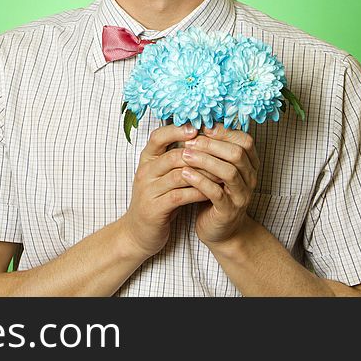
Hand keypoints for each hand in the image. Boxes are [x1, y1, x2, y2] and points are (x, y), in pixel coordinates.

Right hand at [119, 123, 209, 258]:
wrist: (138, 232)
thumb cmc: (157, 200)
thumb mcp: (162, 175)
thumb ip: (175, 158)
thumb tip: (200, 138)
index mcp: (146, 160)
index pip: (158, 136)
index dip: (178, 130)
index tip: (200, 128)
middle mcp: (145, 172)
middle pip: (174, 155)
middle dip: (200, 154)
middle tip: (222, 154)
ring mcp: (148, 190)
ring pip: (179, 175)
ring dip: (203, 174)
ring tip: (222, 173)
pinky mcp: (154, 209)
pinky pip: (180, 196)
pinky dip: (197, 192)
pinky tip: (212, 192)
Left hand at [179, 124, 259, 245]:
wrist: (219, 230)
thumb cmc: (214, 193)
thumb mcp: (216, 168)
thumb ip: (213, 149)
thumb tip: (199, 123)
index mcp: (249, 164)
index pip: (244, 140)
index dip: (223, 132)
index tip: (201, 127)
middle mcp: (250, 178)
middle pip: (237, 153)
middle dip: (211, 144)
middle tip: (189, 141)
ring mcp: (242, 195)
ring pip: (228, 172)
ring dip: (205, 160)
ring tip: (184, 154)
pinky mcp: (229, 211)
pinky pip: (217, 193)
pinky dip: (200, 181)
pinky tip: (184, 174)